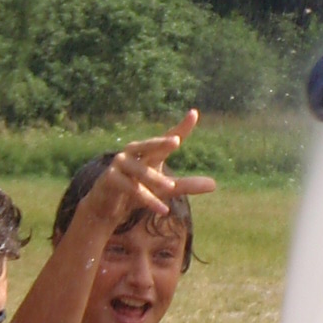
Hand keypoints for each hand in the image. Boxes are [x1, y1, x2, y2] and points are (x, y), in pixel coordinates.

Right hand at [84, 112, 218, 224]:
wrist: (108, 207)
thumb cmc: (139, 191)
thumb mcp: (165, 189)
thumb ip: (187, 185)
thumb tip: (214, 185)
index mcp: (150, 152)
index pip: (168, 138)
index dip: (181, 127)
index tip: (194, 113)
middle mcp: (134, 153)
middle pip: (149, 145)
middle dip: (161, 142)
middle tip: (176, 140)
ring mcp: (120, 164)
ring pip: (140, 171)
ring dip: (155, 180)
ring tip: (170, 188)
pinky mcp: (110, 179)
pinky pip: (131, 188)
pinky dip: (147, 199)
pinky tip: (162, 209)